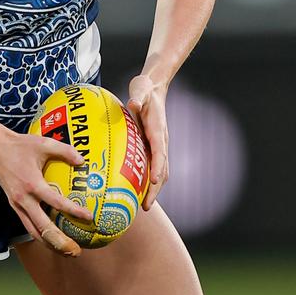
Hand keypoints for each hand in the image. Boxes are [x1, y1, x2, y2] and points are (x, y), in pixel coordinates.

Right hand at [0, 127, 93, 255]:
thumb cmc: (20, 145)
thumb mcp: (43, 143)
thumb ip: (64, 150)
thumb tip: (82, 160)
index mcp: (33, 184)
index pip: (56, 203)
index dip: (73, 211)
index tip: (89, 217)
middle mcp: (24, 199)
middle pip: (43, 228)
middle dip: (60, 242)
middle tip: (76, 250)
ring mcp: (17, 205)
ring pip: (33, 232)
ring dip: (49, 244)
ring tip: (65, 251)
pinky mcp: (14, 205)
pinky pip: (27, 225)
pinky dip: (40, 235)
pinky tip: (51, 237)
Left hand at [126, 75, 168, 210]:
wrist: (154, 87)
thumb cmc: (145, 89)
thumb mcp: (140, 90)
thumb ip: (137, 98)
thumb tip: (132, 104)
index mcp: (157, 130)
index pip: (160, 152)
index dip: (158, 167)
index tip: (153, 181)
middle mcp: (160, 140)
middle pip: (162, 169)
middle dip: (155, 189)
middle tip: (146, 206)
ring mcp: (158, 144)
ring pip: (160, 171)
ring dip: (153, 189)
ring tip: (143, 205)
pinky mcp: (153, 145)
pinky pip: (153, 166)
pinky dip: (148, 180)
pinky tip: (137, 190)